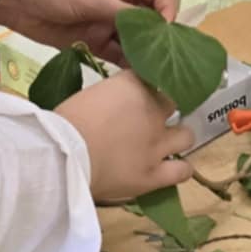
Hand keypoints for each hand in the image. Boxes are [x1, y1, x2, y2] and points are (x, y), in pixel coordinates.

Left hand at [0, 0, 175, 62]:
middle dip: (157, 38)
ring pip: (136, 39)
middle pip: (150, 19)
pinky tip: (134, 77)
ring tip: (152, 74)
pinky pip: (118, 53)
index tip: (165, 35)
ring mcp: (108, 20)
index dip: (167, 11)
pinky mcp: (94, 40)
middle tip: (163, 61)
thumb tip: (154, 32)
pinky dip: (126, 64)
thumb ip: (124, 15)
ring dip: (143, 54)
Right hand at [56, 69, 195, 201]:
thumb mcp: (89, 95)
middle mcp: (153, 110)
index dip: (145, 86)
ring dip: (177, 137)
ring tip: (166, 143)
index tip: (137, 93)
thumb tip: (115, 106)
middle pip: (172, 102)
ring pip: (186, 135)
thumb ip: (110, 97)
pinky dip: (180, 169)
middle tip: (149, 119)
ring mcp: (158, 143)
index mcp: (133, 85)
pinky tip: (173, 168)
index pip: (151, 77)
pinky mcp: (155, 174)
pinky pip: (182, 170)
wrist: (64, 157)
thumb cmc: (64, 123)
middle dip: (163, 109)